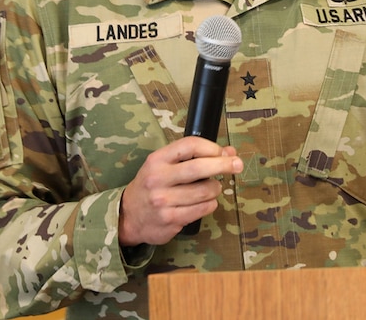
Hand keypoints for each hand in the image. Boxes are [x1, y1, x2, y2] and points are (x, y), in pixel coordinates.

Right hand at [118, 136, 242, 245]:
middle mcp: (158, 179)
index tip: (224, 152)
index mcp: (157, 160)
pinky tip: (205, 202)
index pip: (189, 145)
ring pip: (205, 191)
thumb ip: (194, 157)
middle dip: (223, 165)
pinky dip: (210, 204)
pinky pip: (202, 209)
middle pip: (199, 168)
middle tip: (237, 165)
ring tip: (211, 188)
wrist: (128, 216)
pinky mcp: (170, 219)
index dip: (211, 147)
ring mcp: (164, 201)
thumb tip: (229, 151)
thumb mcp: (165, 165)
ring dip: (215, 189)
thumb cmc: (152, 185)